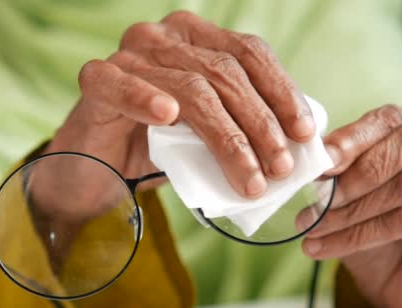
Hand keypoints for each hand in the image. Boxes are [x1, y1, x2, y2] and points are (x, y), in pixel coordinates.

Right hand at [39, 10, 313, 208]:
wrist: (99, 165)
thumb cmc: (157, 145)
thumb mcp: (208, 133)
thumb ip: (241, 126)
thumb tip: (297, 147)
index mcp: (197, 39)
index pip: (249, 54)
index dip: (282, 92)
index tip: (305, 134)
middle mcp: (165, 37)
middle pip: (225, 74)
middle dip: (260, 125)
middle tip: (280, 168)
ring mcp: (129, 54)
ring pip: (190, 88)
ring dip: (226, 137)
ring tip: (249, 175)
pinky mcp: (97, 78)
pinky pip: (122, 84)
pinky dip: (144, 98)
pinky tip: (167, 115)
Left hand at [296, 103, 401, 307]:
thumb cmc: (376, 223)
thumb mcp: (354, 187)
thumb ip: (341, 164)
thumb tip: (314, 155)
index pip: (389, 119)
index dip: (352, 137)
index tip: (321, 160)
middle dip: (357, 171)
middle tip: (316, 196)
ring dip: (351, 208)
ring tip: (312, 224)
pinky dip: (357, 235)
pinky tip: (324, 246)